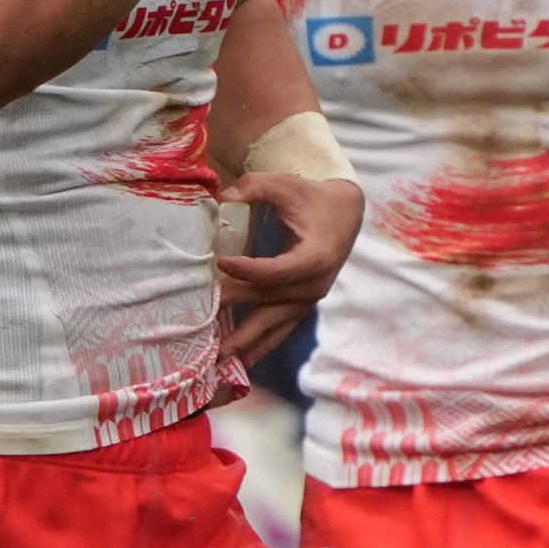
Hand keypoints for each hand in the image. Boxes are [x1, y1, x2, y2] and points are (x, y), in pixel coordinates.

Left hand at [213, 169, 358, 360]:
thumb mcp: (285, 184)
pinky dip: (261, 345)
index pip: (276, 271)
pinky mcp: (303, 305)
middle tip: (203, 322)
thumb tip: (223, 197)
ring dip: (246, 342)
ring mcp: (309, 299)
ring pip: (274, 324)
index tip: (221, 262)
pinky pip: (281, 329)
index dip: (248, 270)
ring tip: (219, 359)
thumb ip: (254, 187)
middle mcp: (314, 285)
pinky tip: (241, 363)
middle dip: (235, 309)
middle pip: (268, 301)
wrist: (344, 213)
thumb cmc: (312, 197)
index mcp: (314, 257)